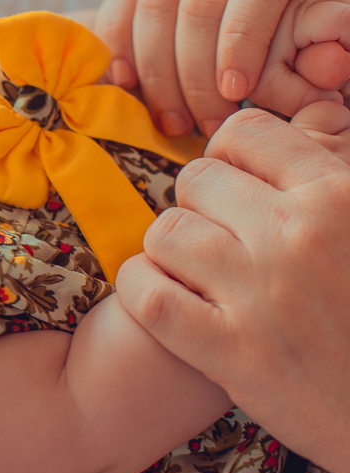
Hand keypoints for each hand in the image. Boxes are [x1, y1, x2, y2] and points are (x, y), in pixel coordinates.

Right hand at [93, 0, 349, 136]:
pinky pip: (123, 0)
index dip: (245, 36)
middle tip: (208, 126)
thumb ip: (338, 50)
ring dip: (158, 71)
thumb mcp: (344, 44)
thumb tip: (328, 64)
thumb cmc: (323, 45)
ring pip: (156, 3)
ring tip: (175, 123)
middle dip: (197, 72)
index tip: (238, 93)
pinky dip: (116, 43)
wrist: (293, 30)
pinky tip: (125, 84)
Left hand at [116, 108, 349, 472]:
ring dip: (170, 253)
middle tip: (220, 245)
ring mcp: (260, 293)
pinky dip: (142, 290)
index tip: (237, 192)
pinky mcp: (230, 351)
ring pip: (164, 232)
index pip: (243, 133)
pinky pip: (147, 293)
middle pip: (195, 180)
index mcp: (339, 194)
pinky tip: (165, 300)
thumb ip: (330, 173)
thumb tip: (309, 120)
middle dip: (199, 209)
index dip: (229, 160)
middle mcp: (297, 234)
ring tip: (198, 277)